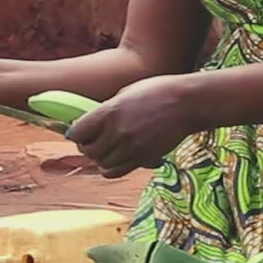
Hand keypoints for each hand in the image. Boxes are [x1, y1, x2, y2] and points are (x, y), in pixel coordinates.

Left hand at [67, 74, 201, 178]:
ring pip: (101, 163)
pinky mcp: (143, 158)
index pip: (77, 133)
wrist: (187, 103)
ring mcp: (131, 147)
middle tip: (92, 141)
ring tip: (106, 149)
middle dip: (86, 146)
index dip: (75, 133)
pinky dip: (110, 168)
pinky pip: (116, 171)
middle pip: (88, 150)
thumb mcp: (125, 93)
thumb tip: (91, 122)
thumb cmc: (157, 91)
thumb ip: (106, 110)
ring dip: (99, 158)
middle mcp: (117, 131)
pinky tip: (115, 158)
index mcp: (109, 112)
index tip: (79, 131)